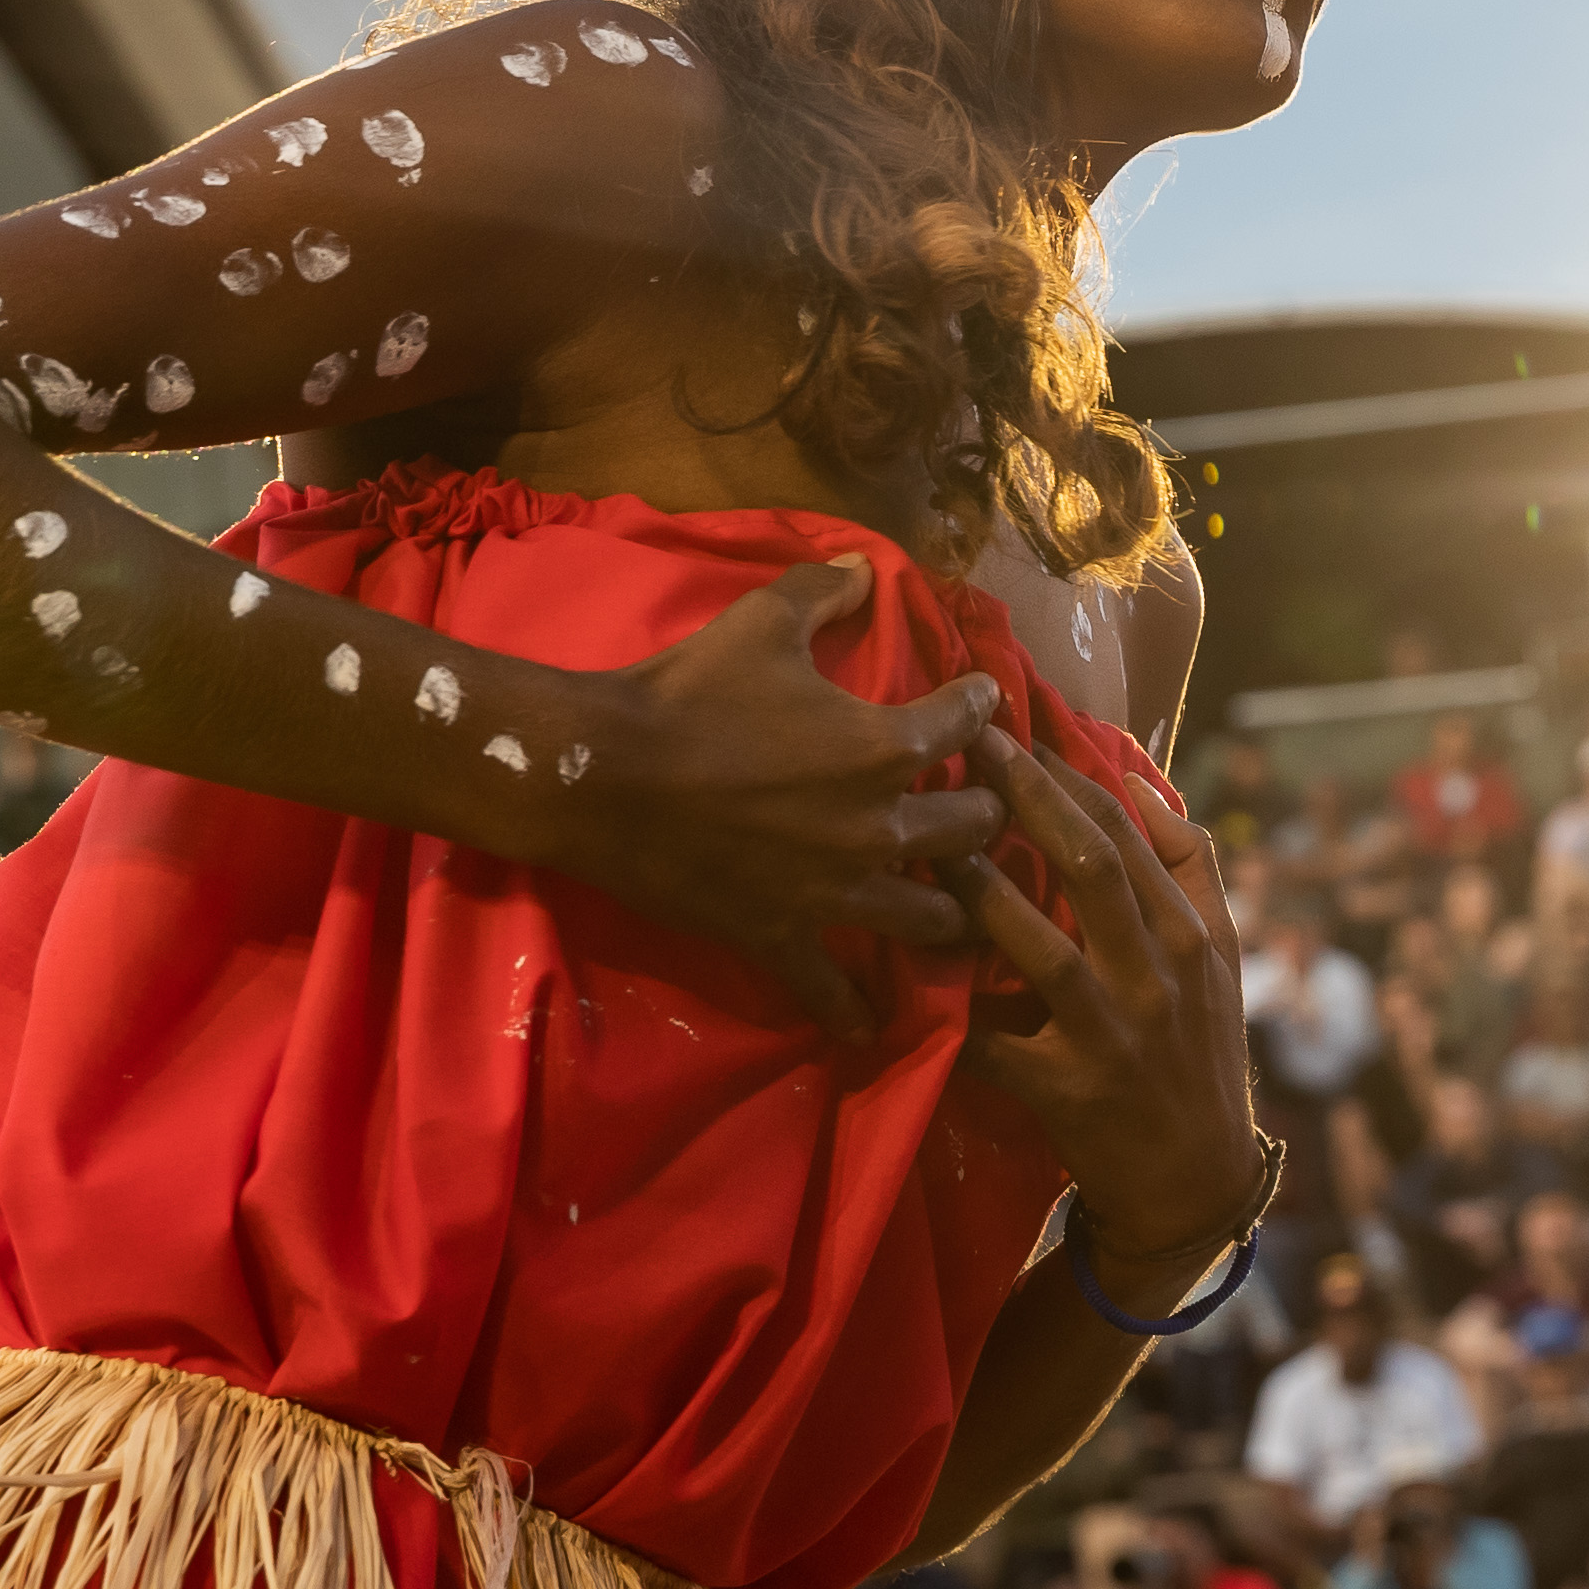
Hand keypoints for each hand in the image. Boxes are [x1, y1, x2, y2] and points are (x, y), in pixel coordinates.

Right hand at [551, 557, 1006, 1035]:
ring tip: (963, 907)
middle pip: (973, 832)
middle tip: (984, 807)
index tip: (985, 700)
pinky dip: (852, 1008)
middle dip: (987, 814)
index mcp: (883, 746)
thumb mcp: (760, 622)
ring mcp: (835, 893)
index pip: (965, 725)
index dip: (982, 706)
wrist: (602, 774)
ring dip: (955, 911)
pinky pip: (831, 990)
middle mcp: (877, 827)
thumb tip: (865, 565)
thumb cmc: (688, 691)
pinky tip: (870, 1024)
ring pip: (932, 919)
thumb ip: (821, 591)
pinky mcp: (782, 936)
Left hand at [950, 728, 1257, 1251]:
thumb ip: (1190, 864)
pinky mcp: (1070, 1094)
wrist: (1194, 1184)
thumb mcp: (1217, 958)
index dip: (1069, 777)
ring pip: (1046, 949)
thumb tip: (1138, 776)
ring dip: (986, 893)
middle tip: (967, 748)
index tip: (1013, 731)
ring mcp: (1116, 1037)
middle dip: (1026, 801)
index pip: (1129, 836)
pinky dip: (956, 1012)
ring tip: (933, 846)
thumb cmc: (1196, 1053)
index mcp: (1193, 935)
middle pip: (1092, 869)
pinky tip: (907, 975)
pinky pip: (1001, 1045)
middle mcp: (1160, 977)